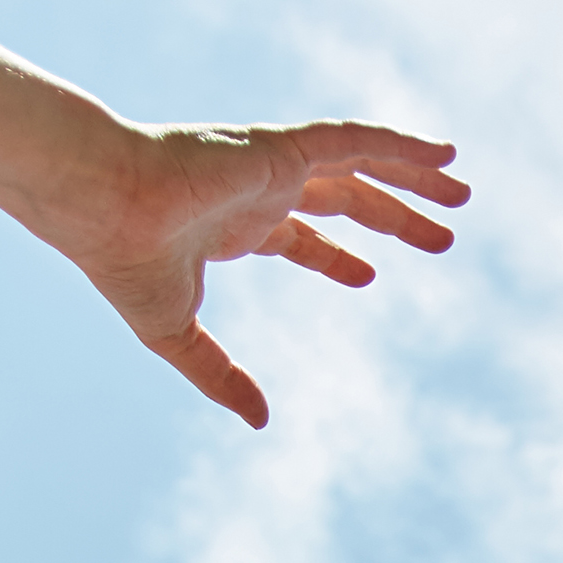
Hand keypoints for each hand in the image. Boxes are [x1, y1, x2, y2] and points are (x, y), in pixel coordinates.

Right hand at [52, 120, 469, 427]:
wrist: (100, 204)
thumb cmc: (122, 259)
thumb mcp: (175, 334)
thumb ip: (219, 376)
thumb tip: (260, 422)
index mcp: (234, 226)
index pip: (299, 234)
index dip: (337, 254)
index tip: (370, 273)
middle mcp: (259, 192)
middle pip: (344, 198)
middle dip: (394, 217)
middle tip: (445, 238)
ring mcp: (272, 166)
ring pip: (361, 167)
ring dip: (412, 180)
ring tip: (462, 193)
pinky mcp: (281, 148)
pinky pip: (355, 139)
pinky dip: (401, 144)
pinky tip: (444, 156)